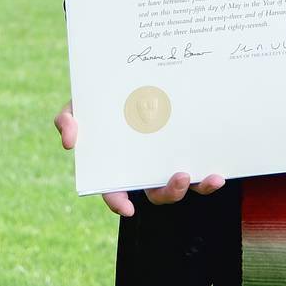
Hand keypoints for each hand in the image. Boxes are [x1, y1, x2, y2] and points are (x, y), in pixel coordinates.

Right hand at [54, 102, 224, 216]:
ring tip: (207, 176)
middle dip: (170, 191)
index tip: (127, 208)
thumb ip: (67, 119)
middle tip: (178, 176)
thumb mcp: (79, 105)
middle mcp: (145, 168)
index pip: (114, 191)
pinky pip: (201, 170)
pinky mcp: (188, 151)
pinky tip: (219, 171)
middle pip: (157, 193)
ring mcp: (167, 161)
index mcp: (118, 165)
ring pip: (182, 186)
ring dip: (195, 186)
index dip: (118, 202)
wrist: (130, 78)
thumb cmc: (101, 99)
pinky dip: (209, 177)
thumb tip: (69, 140)